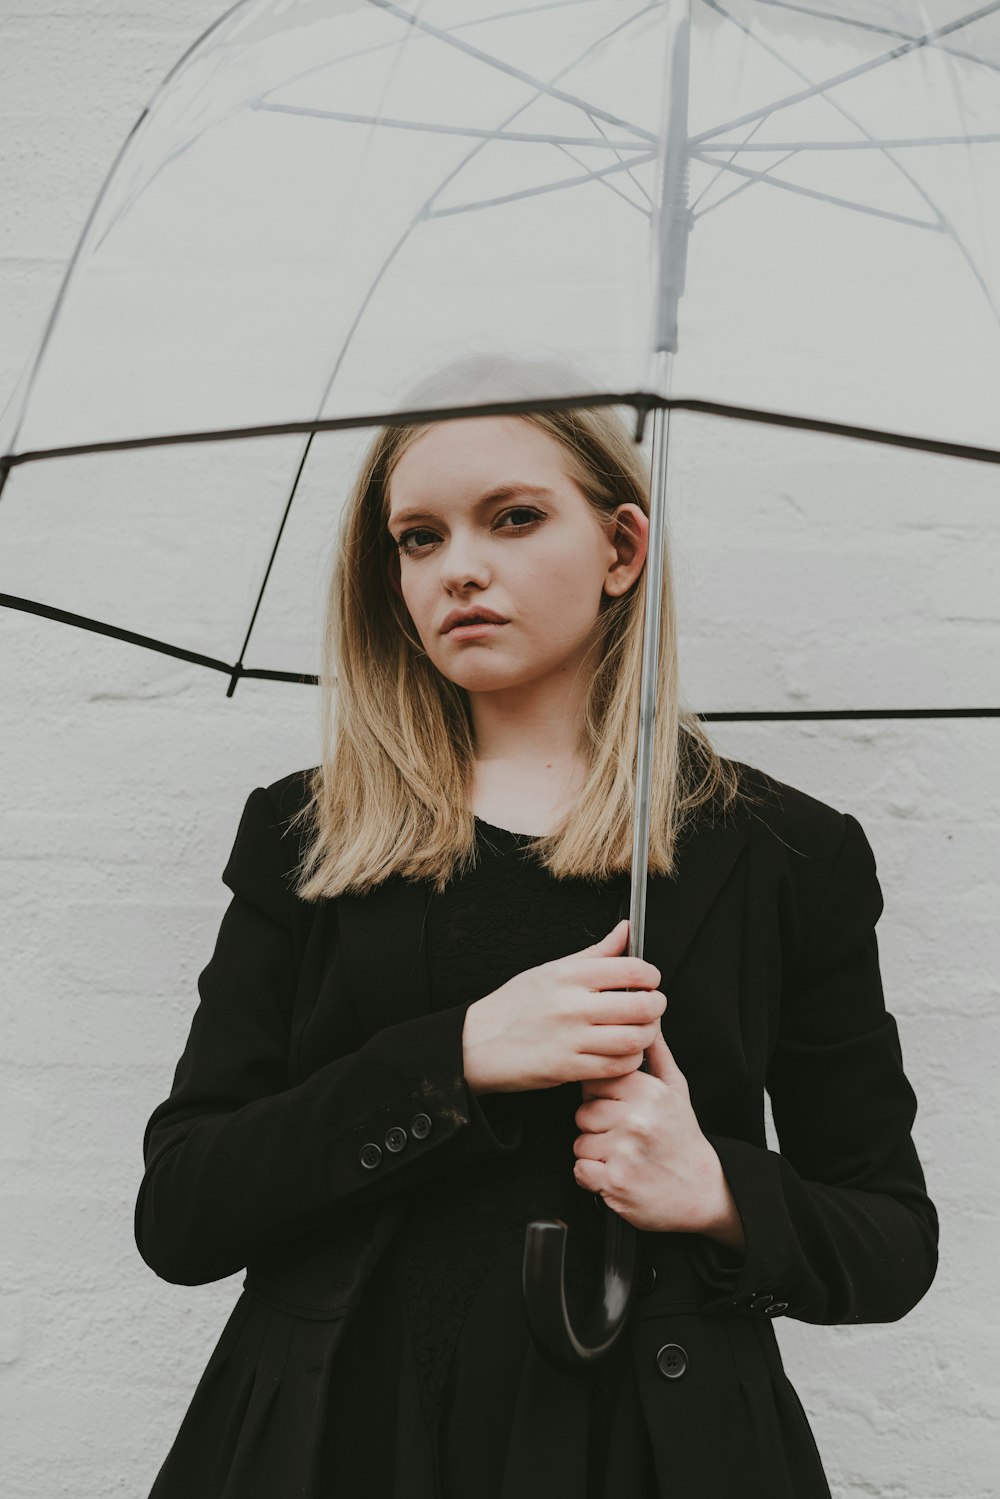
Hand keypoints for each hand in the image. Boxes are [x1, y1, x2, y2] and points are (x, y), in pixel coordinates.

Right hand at [462, 919, 664, 1093]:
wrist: (478, 1044)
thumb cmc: (514, 1005)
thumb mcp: (551, 970)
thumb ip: (595, 954)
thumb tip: (625, 930)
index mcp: (569, 975)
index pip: (632, 969)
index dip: (651, 976)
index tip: (649, 981)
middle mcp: (572, 1005)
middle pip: (641, 1005)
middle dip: (656, 1007)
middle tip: (652, 1007)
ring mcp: (571, 1039)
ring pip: (635, 1038)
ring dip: (647, 1036)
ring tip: (640, 1031)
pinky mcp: (569, 1068)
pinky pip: (618, 1066)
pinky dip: (630, 1060)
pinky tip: (623, 1052)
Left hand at [573, 1028, 745, 1246]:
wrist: (703, 1192)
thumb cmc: (683, 1139)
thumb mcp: (676, 1090)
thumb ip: (657, 1052)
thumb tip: (648, 1018)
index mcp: (648, 1092)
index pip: (596, 1081)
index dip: (603, 1097)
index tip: (621, 1109)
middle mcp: (636, 1119)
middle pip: (583, 1113)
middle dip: (598, 1127)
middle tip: (627, 1137)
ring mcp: (624, 1152)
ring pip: (580, 1143)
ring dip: (596, 1153)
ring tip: (625, 1156)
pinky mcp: (615, 1182)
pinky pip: (580, 1171)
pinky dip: (593, 1178)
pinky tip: (617, 1174)